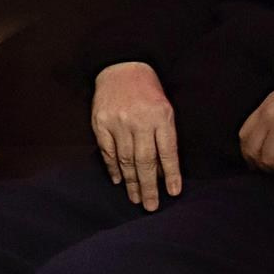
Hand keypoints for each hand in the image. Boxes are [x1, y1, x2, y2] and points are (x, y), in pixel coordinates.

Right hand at [91, 60, 181, 209]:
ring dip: (131, 182)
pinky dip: (113, 168)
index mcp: (161, 116)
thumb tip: (164, 171)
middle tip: (151, 206)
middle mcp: (139, 120)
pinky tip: (119, 180)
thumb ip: (165, 137)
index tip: (173, 193)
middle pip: (145, 161)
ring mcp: (118, 122)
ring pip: (125, 159)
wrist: (122, 67)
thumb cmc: (149, 92)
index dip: (170, 174)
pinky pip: (108, 151)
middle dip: (148, 187)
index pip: (167, 152)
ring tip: (136, 199)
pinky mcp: (100, 123)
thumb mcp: (166, 109)